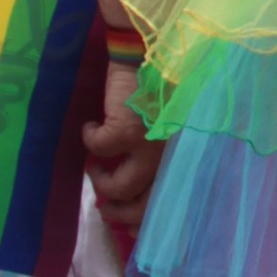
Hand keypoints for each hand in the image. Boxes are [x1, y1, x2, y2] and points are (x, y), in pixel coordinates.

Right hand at [81, 61, 161, 244]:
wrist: (150, 48)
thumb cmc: (165, 84)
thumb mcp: (174, 124)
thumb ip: (166, 153)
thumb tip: (141, 185)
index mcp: (187, 156)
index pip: (173, 203)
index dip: (148, 220)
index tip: (132, 228)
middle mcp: (172, 156)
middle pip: (144, 205)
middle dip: (120, 212)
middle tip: (104, 206)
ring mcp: (148, 146)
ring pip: (117, 187)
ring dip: (101, 182)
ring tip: (96, 167)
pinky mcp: (123, 131)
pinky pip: (97, 151)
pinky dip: (90, 142)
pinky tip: (90, 129)